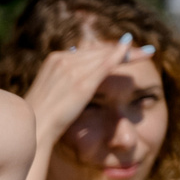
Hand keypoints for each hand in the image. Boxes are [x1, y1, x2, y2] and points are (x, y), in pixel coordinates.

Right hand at [25, 22, 150, 148]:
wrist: (33, 129)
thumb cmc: (39, 118)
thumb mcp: (51, 93)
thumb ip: (63, 82)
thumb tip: (73, 80)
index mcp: (54, 60)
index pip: (88, 52)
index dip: (108, 52)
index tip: (123, 51)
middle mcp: (63, 59)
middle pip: (99, 51)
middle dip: (122, 50)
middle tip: (144, 51)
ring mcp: (72, 69)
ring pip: (105, 56)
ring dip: (128, 53)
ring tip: (147, 53)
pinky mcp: (81, 82)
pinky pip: (104, 65)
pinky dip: (120, 56)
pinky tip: (132, 51)